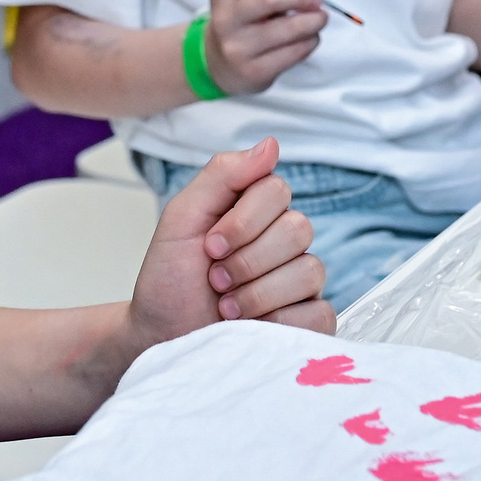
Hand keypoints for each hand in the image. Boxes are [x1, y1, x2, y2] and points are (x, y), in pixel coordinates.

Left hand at [126, 137, 331, 341]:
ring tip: (226, 306)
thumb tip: (271, 144)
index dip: (243, 221)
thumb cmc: (170, 280)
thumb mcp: (182, 218)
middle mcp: (285, 243)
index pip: (277, 190)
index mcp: (258, 212)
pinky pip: (319, 313)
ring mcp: (301, 283)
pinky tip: (251, 327)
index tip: (209, 246)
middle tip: (215, 279)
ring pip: (309, 271)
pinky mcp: (309, 321)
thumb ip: (223, 175)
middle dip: (246, 261)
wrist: (160, 336)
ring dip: (256, 294)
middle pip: (297, 229)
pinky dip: (278, 322)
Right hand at [202, 0, 326, 96]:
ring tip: (319, 19)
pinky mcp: (254, 71)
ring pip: (288, 28)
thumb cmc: (244, 19)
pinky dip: (311, 41)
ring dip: (314, 21)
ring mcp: (237, 47)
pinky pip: (294, 52)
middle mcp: (224, 18)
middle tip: (316, 1)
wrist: (220, 66)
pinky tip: (310, 38)